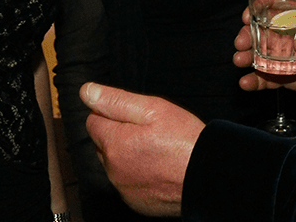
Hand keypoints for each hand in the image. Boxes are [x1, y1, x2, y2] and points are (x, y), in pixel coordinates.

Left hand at [82, 83, 203, 216]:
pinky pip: (127, 183)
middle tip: (148, 131)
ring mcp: (123, 189)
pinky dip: (136, 175)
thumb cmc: (183, 141)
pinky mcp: (135, 203)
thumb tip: (87, 92)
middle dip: (117, 135)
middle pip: (102, 144)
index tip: (135, 115)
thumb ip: (115, 100)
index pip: (93, 121)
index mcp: (113, 144)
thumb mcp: (152, 109)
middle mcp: (112, 170)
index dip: (112, 113)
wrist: (208, 178)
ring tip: (155, 149)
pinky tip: (157, 168)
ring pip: (114, 164)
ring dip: (126, 155)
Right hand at [233, 8, 295, 93]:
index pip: (277, 10)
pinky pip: (267, 79)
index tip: (248, 16)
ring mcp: (287, 58)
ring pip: (261, 55)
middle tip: (241, 43)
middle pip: (263, 33)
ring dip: (247, 57)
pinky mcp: (286, 78)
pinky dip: (255, 82)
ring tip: (239, 61)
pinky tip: (246, 83)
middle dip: (247, 36)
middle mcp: (291, 38)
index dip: (260, 11)